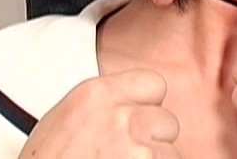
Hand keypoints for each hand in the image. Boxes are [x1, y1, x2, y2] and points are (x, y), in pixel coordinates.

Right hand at [19, 69, 179, 157]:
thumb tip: (132, 107)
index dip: (148, 107)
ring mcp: (139, 151)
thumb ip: (103, 106)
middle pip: (167, 122)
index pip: (154, 84)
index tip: (137, 123)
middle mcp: (121, 118)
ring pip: (171, 154)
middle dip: (153, 142)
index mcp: (97, 95)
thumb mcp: (65, 119)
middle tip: (125, 156)